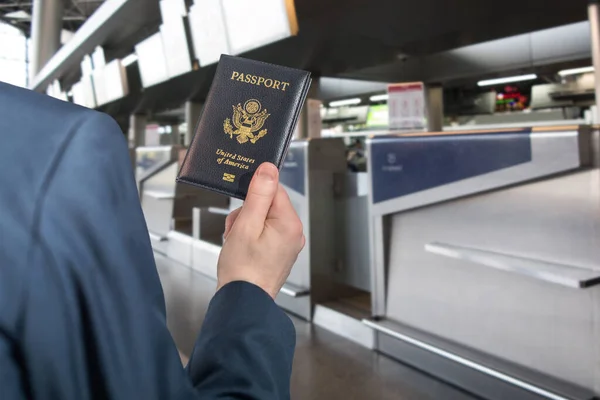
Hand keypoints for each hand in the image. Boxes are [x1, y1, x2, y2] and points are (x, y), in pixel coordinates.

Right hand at [217, 162, 304, 298]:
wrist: (242, 302)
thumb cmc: (243, 268)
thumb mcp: (246, 225)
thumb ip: (259, 194)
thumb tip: (269, 169)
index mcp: (290, 223)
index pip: (274, 190)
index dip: (254, 194)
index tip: (242, 208)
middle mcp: (294, 233)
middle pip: (268, 204)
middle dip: (247, 212)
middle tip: (236, 229)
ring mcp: (288, 244)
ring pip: (264, 219)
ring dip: (246, 225)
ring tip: (236, 242)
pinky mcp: (280, 253)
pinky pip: (264, 233)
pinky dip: (250, 236)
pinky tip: (241, 248)